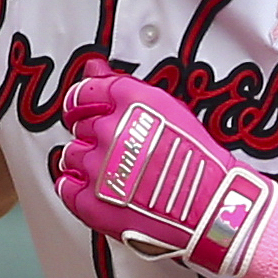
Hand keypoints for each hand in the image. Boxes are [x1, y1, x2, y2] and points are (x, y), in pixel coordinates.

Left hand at [56, 57, 276, 276]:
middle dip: (95, 136)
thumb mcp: (167, 108)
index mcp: (131, 102)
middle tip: (119, 150)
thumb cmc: (200, 163)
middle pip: (80, 125)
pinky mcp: (91, 201)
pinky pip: (66, 186)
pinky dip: (78, 189)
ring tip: (116, 173)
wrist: (211, 209)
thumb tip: (95, 68)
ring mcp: (99, 167)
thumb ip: (121, 86)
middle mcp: (112, 131)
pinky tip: (101, 190)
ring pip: (72, 155)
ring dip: (88, 162)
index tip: (84, 108)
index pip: (85, 91)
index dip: (83, 102)